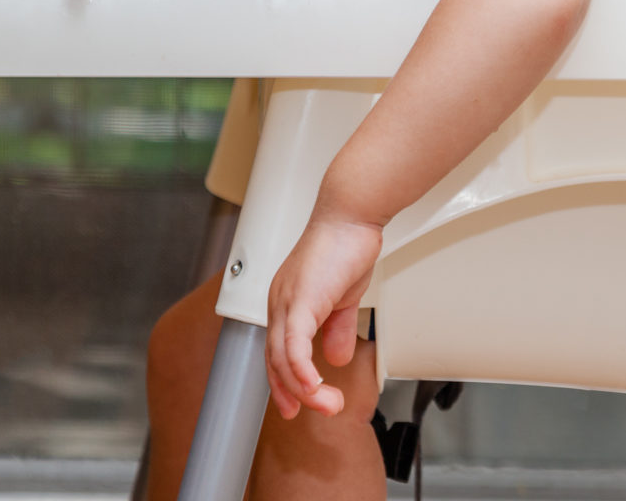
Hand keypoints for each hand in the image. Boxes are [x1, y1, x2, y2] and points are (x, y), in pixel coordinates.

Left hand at [265, 215, 382, 418]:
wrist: (351, 216)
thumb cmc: (345, 246)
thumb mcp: (343, 297)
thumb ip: (337, 328)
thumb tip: (338, 357)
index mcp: (287, 304)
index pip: (276, 353)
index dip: (284, 382)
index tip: (297, 405)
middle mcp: (279, 304)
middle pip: (274, 361)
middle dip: (292, 394)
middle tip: (319, 410)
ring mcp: (286, 302)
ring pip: (283, 359)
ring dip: (305, 389)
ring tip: (329, 403)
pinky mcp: (300, 300)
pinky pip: (294, 345)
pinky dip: (302, 370)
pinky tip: (314, 387)